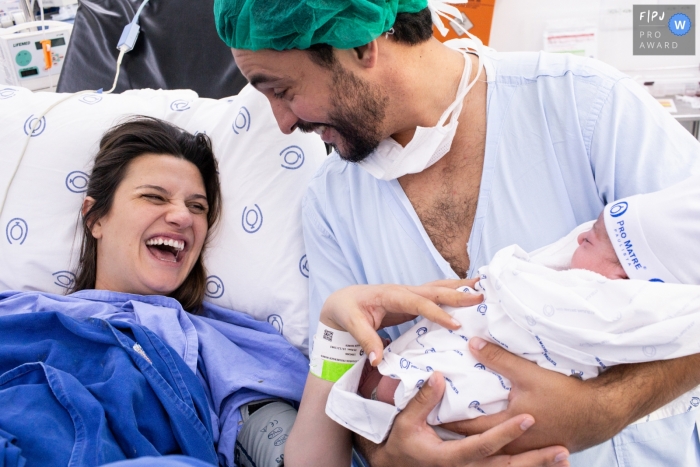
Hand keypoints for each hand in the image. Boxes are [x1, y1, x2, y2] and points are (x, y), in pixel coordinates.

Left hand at [321, 279, 481, 363]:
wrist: (342, 300)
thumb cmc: (347, 311)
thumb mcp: (352, 324)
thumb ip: (366, 340)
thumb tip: (378, 360)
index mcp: (391, 295)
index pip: (418, 303)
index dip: (437, 313)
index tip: (455, 325)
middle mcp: (403, 290)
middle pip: (434, 290)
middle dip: (457, 294)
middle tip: (481, 297)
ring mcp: (409, 294)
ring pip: (438, 288)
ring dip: (460, 287)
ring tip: (484, 286)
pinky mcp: (413, 300)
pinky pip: (436, 295)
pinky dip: (453, 292)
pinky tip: (468, 292)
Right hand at [369, 371, 569, 466]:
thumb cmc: (402, 444)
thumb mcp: (406, 421)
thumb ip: (423, 400)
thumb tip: (439, 376)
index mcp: (451, 458)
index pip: (485, 446)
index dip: (507, 434)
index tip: (528, 419)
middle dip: (535, 460)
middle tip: (562, 450)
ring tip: (564, 459)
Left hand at [441, 337, 628, 452]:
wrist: (603, 413)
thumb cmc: (566, 395)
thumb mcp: (529, 373)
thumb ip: (499, 359)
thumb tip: (472, 344)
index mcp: (507, 427)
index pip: (467, 426)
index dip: (446, 419)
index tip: (426, 413)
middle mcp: (513, 443)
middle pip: (476, 439)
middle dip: (455, 429)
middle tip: (432, 420)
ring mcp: (525, 448)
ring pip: (492, 443)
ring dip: (475, 434)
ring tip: (454, 425)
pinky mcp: (536, 446)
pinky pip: (508, 444)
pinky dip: (494, 436)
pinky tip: (489, 428)